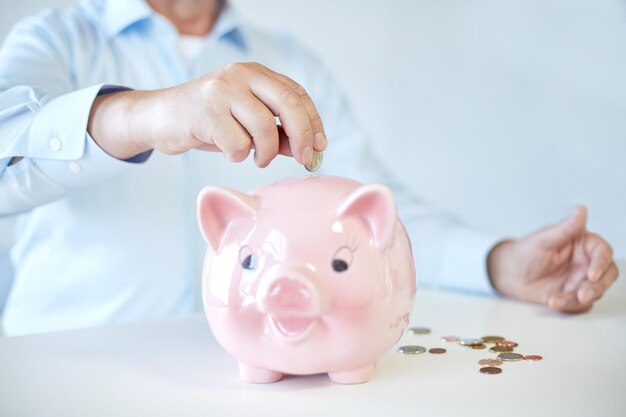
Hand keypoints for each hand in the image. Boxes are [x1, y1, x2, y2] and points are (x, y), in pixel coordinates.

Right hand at [88, 62, 326, 167]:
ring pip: (264, 127)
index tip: (320, 146)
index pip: (297, 94)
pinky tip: (229, 151)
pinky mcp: (205, 112)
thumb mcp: (247, 124)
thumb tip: (310, 150)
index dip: (313, 122)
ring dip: (266, 152)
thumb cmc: (208, 122)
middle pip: (288, 103)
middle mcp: (240, 75)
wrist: (159, 117)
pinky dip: (239, 156)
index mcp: (255, 73)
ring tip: (256, 157)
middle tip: (306, 159)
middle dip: (302, 135)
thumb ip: (278, 134)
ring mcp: (221, 91)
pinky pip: (238, 144)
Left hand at [487, 206, 618, 312]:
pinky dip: (568, 305)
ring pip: (595, 291)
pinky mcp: (574, 294)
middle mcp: (586, 261)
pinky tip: (552, 301)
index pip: (602, 252)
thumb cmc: (525, 252)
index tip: (591, 274)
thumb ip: (565, 228)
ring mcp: (581, 279)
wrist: (509, 274)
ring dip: (580, 299)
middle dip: (597, 286)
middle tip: (582, 294)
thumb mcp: (544, 240)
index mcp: (582, 243)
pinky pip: (580, 304)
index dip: (601, 263)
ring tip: (556, 300)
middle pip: (607, 274)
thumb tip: (581, 209)